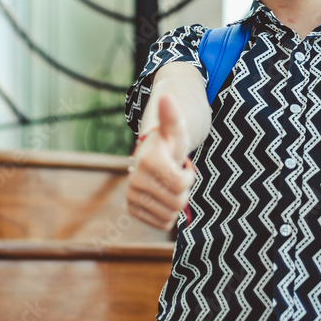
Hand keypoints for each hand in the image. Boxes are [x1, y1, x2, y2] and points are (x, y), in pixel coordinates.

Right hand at [126, 94, 196, 229]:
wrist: (152, 155)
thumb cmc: (169, 143)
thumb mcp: (174, 129)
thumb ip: (172, 115)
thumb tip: (168, 96)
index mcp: (148, 161)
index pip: (181, 184)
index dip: (189, 176)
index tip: (183, 166)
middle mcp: (135, 180)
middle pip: (177, 202)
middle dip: (183, 190)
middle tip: (175, 176)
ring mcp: (131, 196)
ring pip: (170, 215)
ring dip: (175, 202)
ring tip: (168, 186)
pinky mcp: (132, 208)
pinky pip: (161, 224)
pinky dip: (167, 213)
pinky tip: (163, 197)